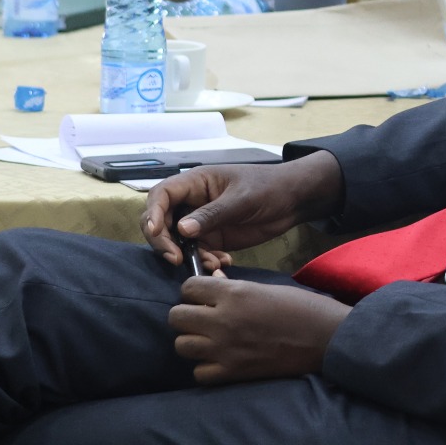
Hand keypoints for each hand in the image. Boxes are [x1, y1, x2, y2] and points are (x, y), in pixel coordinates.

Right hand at [141, 153, 343, 265]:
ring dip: (188, 256)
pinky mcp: (213, 238)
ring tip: (213, 264)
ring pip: (177, 242)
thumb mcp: (242, 199)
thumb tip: (180, 230)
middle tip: (177, 260)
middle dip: (164, 242)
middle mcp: (192, 202)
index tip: (156, 232)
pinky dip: (206, 261)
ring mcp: (201, 222)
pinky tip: (224, 263)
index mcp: (195, 183)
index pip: (161, 195)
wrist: (293, 200)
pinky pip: (198, 253)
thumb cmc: (269, 187)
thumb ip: (213, 214)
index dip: (152, 213)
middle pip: (161, 222)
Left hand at [170, 277, 350, 384]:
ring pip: (181, 344)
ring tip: (210, 339)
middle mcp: (223, 319)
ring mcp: (225, 348)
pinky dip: (206, 367)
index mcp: (235, 293)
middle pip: (176, 316)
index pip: (188, 287)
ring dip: (193, 341)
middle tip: (204, 317)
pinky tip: (220, 359)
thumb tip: (213, 284)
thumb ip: (236, 288)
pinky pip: (198, 372)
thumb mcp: (268, 288)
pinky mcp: (232, 372)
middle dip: (187, 314)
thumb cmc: (303, 307)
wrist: (326, 338)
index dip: (194, 291)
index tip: (204, 296)